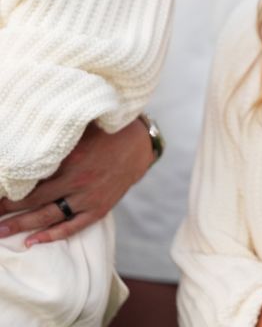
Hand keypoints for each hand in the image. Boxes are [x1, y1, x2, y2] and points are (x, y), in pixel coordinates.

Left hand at [0, 117, 153, 245]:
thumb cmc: (104, 132)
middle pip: (33, 201)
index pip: (29, 179)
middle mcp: (78, 181)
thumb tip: (22, 150)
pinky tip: (32, 241)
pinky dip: (53, 235)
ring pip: (49, 216)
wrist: (139, 144)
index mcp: (70, 159)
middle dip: (6, 211)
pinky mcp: (100, 207)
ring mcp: (89, 197)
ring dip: (21, 225)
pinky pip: (73, 226)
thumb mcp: (78, 131)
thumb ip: (53, 143)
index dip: (7, 190)